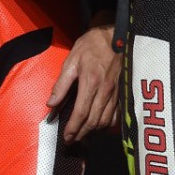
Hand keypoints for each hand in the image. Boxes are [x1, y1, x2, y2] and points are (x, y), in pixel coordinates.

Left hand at [48, 15, 121, 143]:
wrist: (117, 34)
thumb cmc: (92, 45)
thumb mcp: (72, 60)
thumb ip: (61, 84)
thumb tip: (51, 105)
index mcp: (91, 82)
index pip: (81, 113)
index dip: (73, 128)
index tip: (66, 137)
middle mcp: (105, 90)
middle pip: (94, 121)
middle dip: (82, 134)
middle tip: (72, 140)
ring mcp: (117, 92)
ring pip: (106, 120)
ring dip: (93, 131)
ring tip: (83, 133)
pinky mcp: (123, 91)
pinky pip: (117, 114)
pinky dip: (108, 123)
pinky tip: (100, 124)